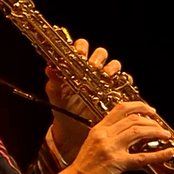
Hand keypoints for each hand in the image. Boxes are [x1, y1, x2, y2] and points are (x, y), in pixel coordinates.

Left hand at [45, 39, 121, 161]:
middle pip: (100, 53)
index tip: (79, 53)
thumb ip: (53, 80)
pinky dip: (124, 79)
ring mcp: (105, 79)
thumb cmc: (62, 106)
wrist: (72, 126)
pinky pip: (125, 80)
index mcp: (76, 65)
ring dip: (111, 67)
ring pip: (114, 64)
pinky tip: (117, 84)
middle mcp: (92, 69)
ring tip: (106, 76)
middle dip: (98, 57)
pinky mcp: (115, 90)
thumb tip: (49, 68)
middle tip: (93, 66)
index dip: (81, 47)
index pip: (81, 47)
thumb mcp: (55, 93)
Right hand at [48, 101, 173, 173]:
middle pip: (133, 119)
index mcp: (99, 129)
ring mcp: (110, 148)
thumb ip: (111, 140)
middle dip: (151, 121)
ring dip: (156, 132)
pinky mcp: (117, 163)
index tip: (150, 110)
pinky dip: (158, 154)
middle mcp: (104, 135)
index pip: (120, 109)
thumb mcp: (95, 146)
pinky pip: (142, 157)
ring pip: (138, 131)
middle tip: (161, 127)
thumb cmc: (83, 168)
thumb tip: (132, 141)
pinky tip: (168, 153)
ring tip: (165, 136)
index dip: (139, 106)